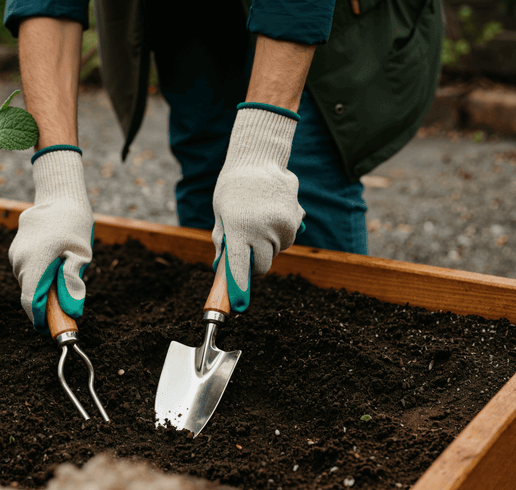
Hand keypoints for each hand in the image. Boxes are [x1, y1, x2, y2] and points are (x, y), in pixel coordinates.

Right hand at [8, 146, 93, 333]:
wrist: (58, 195)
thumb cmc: (74, 223)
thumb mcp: (82, 254)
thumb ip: (73, 283)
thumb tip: (71, 311)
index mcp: (35, 262)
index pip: (32, 303)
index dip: (42, 321)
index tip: (54, 329)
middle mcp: (20, 261)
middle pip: (30, 296)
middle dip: (47, 305)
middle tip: (67, 303)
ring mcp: (15, 256)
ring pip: (28, 285)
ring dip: (44, 289)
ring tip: (63, 273)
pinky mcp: (15, 252)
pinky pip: (27, 273)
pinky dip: (40, 276)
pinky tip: (54, 262)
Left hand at [211, 104, 304, 312]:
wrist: (258, 159)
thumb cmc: (233, 189)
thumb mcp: (220, 214)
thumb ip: (222, 241)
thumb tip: (222, 268)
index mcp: (238, 230)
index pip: (239, 268)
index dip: (239, 288)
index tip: (238, 305)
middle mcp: (261, 230)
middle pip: (263, 266)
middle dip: (256, 264)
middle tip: (248, 250)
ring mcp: (281, 224)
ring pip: (278, 251)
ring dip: (269, 245)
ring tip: (259, 220)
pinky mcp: (296, 218)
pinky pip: (289, 237)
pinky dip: (281, 233)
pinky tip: (272, 214)